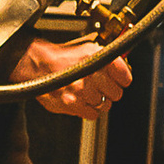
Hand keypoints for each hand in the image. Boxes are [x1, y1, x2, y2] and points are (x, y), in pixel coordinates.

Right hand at [13, 35, 131, 119]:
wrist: (38, 66)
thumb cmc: (63, 58)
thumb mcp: (87, 49)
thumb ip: (107, 59)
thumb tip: (125, 68)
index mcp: (95, 56)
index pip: (124, 74)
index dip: (123, 78)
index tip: (122, 80)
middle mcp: (89, 72)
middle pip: (117, 92)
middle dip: (111, 91)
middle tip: (102, 87)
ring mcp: (81, 89)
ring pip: (105, 105)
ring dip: (100, 101)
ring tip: (89, 93)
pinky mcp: (72, 104)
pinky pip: (93, 114)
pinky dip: (90, 110)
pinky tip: (83, 101)